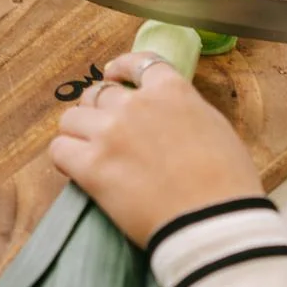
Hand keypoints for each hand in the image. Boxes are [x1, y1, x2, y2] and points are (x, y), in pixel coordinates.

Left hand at [49, 52, 263, 247]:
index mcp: (172, 92)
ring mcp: (110, 134)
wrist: (212, 221)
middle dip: (98, 108)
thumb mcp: (216, 130)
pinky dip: (65, 157)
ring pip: (72, 119)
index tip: (113, 76)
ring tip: (86, 151)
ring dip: (78, 133)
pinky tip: (76, 169)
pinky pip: (59, 150)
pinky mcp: (92, 167)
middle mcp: (136, 105)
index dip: (122, 69)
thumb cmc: (227, 185)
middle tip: (101, 127)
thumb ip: (187, 113)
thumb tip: (171, 118)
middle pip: (98, 93)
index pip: (139, 64)